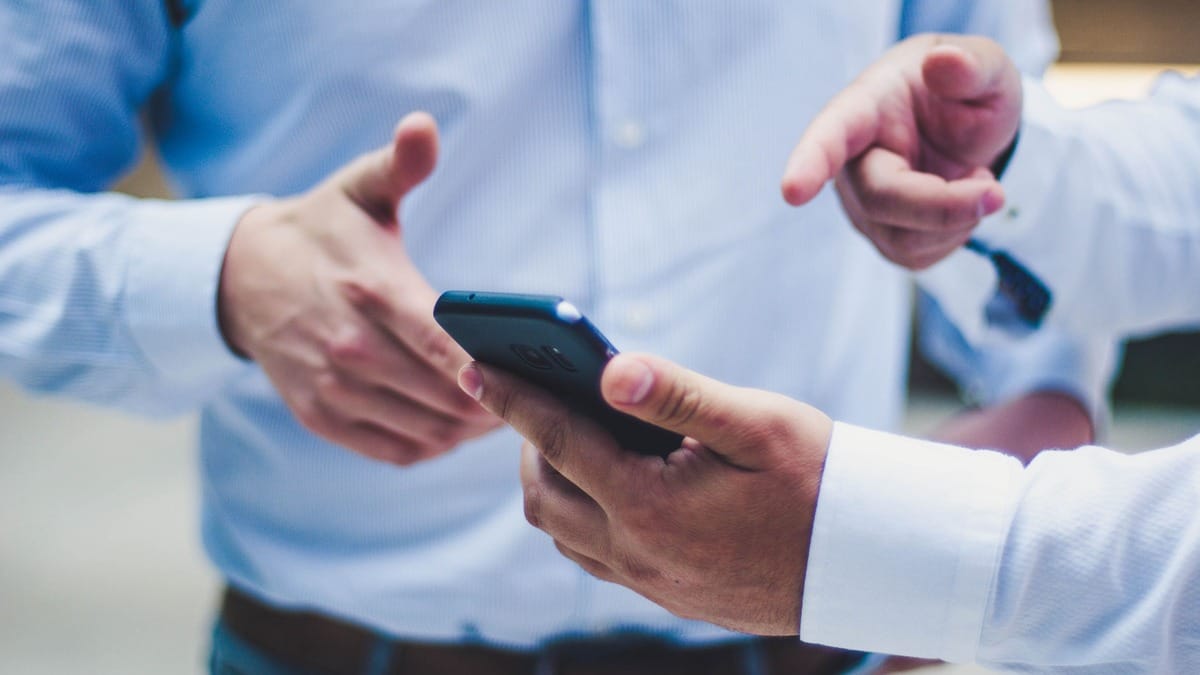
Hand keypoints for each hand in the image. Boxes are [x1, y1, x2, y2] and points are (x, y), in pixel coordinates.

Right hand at [218, 112, 498, 464]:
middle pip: (446, 397)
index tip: (532, 375)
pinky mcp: (321, 416)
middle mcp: (350, 347)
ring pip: (427, 431)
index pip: (444, 344)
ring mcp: (333, 388)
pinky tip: (457, 428)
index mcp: (371, 290)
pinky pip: (396, 450)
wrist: (241, 277)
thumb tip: (423, 126)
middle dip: (498, 402)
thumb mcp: (359, 188)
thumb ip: (400, 164)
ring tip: (506, 413)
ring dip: (471, 430)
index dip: (492, 369)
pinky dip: (435, 445)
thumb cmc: (321, 231)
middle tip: (537, 396)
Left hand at [460, 353, 832, 634]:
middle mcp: (637, 553)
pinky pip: (593, 555)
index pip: (558, 442)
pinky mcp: (665, 595)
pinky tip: (605, 481)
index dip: (512, 399)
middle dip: (526, 442)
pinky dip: (579, 513)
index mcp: (651, 506)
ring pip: (563, 532)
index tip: (473, 366)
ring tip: (565, 434)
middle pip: (544, 495)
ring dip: (550, 481)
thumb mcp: (754, 423)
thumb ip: (677, 394)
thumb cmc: (817, 479)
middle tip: (534, 395)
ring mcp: (649, 581)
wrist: (866, 559)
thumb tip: (609, 368)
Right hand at [781, 34, 1021, 269]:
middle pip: (881, 199)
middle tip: (996, 193)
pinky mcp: (882, 237)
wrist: (967, 129)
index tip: (793, 191)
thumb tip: (944, 63)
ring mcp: (862, 205)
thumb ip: (972, 65)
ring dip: (958, 219)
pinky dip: (956, 235)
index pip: (830, 135)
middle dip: (943, 206)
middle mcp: (851, 161)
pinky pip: (917, 256)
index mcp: (865, 108)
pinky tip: (960, 202)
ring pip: (901, 238)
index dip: (810, 163)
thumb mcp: (986, 68)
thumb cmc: (965, 92)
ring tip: (977, 179)